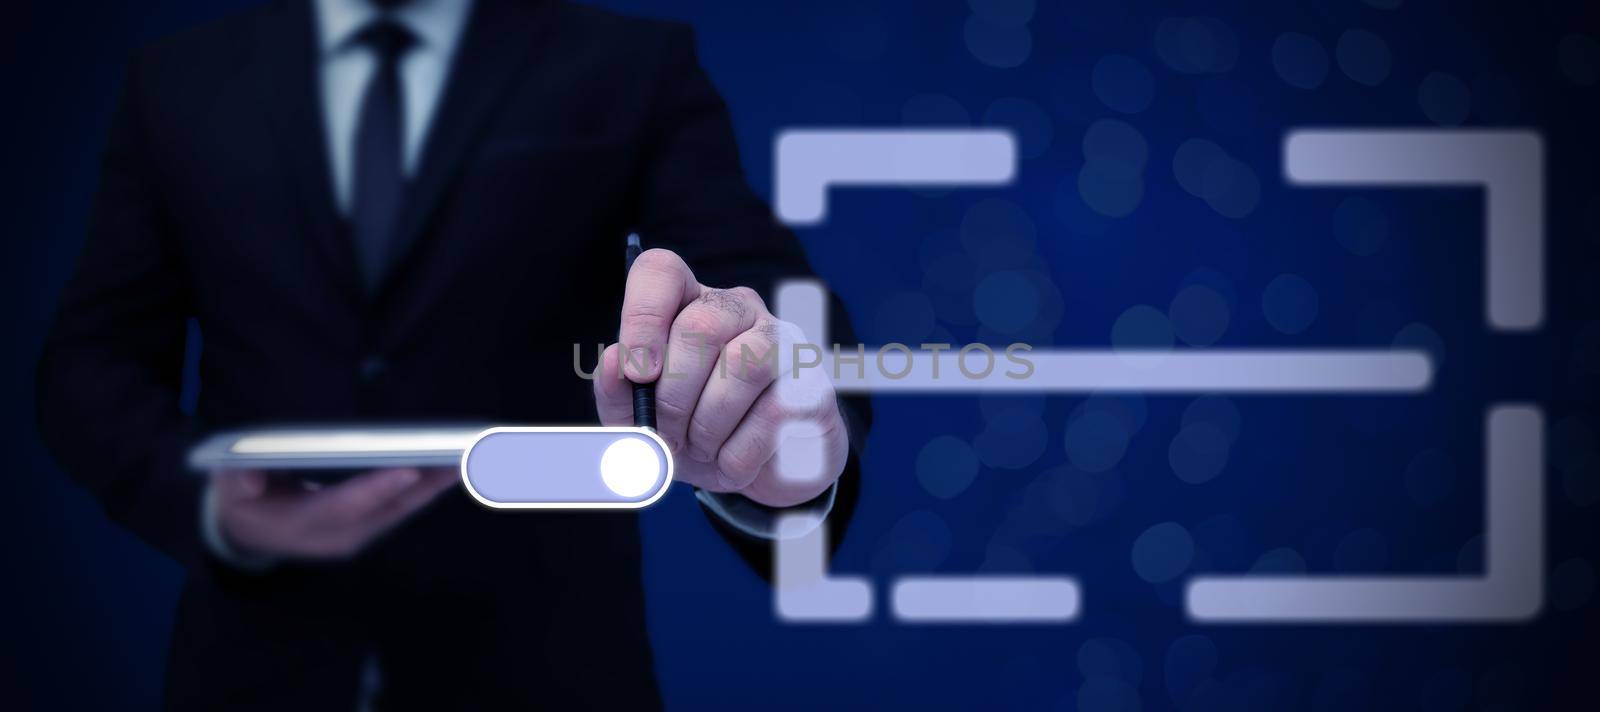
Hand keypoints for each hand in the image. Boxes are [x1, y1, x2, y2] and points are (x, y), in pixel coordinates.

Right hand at [211, 467, 457, 560]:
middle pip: (386, 509)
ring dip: (435, 485)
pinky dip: (428, 487)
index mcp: (301, 525)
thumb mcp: (229, 491)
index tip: (409, 469)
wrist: (252, 534)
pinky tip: (451, 466)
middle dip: (424, 484)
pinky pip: (403, 508)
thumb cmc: (243, 502)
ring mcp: (357, 535)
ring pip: (402, 510)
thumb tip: (250, 477)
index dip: (376, 489)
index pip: (343, 507)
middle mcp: (337, 535)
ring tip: (468, 456)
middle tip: (458, 457)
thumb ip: (238, 481)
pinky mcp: (370, 527)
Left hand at [593, 249, 847, 507]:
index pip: (662, 272)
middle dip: (672, 395)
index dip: (642, 316)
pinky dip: (738, 453)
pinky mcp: (813, 385)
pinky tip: (731, 462)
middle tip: (666, 434)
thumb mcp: (643, 422)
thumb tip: (615, 361)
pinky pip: (774, 413)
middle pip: (700, 326)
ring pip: (744, 365)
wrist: (758, 477)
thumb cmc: (691, 434)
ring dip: (707, 424)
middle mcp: (740, 310)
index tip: (636, 373)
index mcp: (689, 305)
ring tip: (699, 449)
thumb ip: (617, 394)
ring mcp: (784, 343)